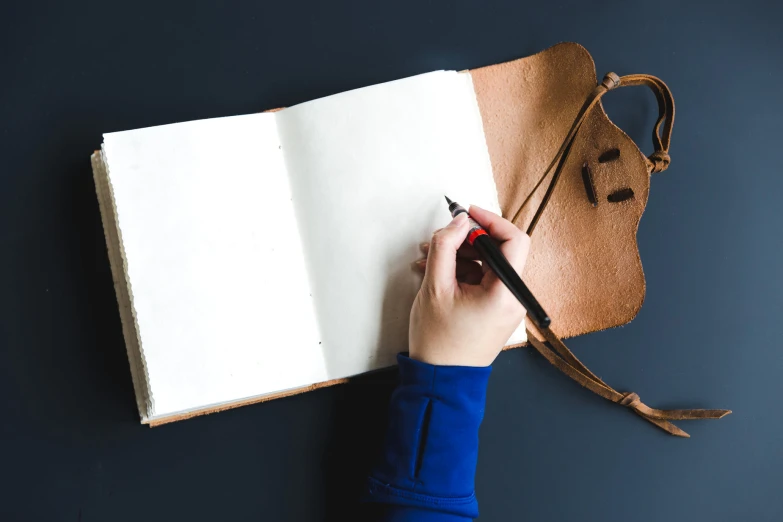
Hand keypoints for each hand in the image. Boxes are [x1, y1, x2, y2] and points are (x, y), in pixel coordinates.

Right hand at [409, 205, 529, 366]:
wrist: (440, 379)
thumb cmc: (438, 342)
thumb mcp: (435, 287)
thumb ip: (445, 247)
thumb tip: (458, 222)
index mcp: (505, 293)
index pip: (514, 240)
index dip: (491, 220)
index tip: (468, 213)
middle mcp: (513, 299)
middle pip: (499, 251)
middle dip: (467, 240)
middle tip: (440, 239)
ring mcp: (506, 306)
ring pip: (488, 264)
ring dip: (460, 256)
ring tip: (429, 259)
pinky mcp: (495, 311)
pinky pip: (483, 280)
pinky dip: (462, 272)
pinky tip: (438, 273)